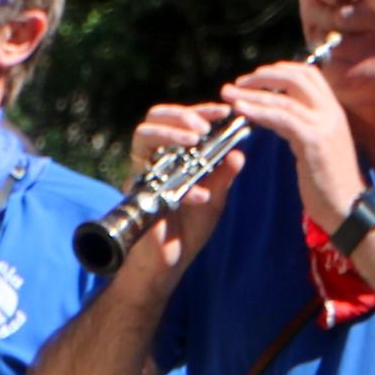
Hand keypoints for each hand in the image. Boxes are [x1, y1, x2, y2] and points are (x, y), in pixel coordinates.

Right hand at [126, 101, 246, 269]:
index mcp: (174, 154)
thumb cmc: (189, 228)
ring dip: (169, 134)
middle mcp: (154, 158)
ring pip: (142, 136)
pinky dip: (180, 188)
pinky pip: (152, 180)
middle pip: (154, 118)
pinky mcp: (136, 195)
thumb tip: (238, 154)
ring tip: (193, 141)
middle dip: (180, 116)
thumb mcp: (215, 199)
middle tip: (202, 126)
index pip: (182, 120)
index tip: (224, 112)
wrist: (170, 263)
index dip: (201, 111)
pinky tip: (200, 196)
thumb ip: (224, 176)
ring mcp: (142, 174)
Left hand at [221, 56, 365, 233]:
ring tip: (229, 94)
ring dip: (253, 93)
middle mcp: (331, 112)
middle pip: (297, 77)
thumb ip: (304, 125)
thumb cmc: (329, 183)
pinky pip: (283, 118)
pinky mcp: (314, 141)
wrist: (347, 208)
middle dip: (263, 76)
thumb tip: (281, 114)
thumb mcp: (318, 146)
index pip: (308, 74)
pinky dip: (259, 111)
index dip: (280, 70)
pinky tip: (242, 110)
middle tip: (239, 82)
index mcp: (332, 111)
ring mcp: (325, 125)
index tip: (256, 77)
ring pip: (285, 98)